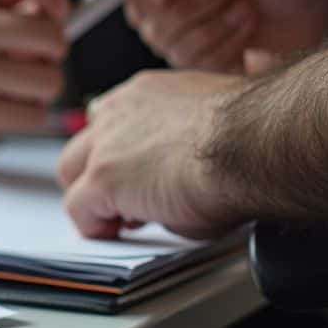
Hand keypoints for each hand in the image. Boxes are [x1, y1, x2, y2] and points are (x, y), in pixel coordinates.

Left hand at [56, 70, 244, 239]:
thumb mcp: (214, 129)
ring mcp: (106, 147)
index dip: (120, 152)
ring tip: (120, 221)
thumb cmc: (255, 134)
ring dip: (92, 199)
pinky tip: (118, 234)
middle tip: (125, 201)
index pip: (113, 121)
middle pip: (82, 146)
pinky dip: (95, 226)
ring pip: (72, 174)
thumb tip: (178, 177)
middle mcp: (119, 113)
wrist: (255, 140)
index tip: (136, 172)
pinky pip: (79, 210)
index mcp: (147, 94)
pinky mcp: (103, 180)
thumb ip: (181, 145)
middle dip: (95, 174)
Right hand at [125, 0, 327, 72]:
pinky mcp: (202, 66)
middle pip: (146, 16)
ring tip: (246, 3)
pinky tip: (249, 27)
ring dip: (217, 20)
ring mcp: (182, 36)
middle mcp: (167, 1)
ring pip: (170, 43)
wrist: (324, 2)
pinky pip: (195, 65)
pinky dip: (228, 42)